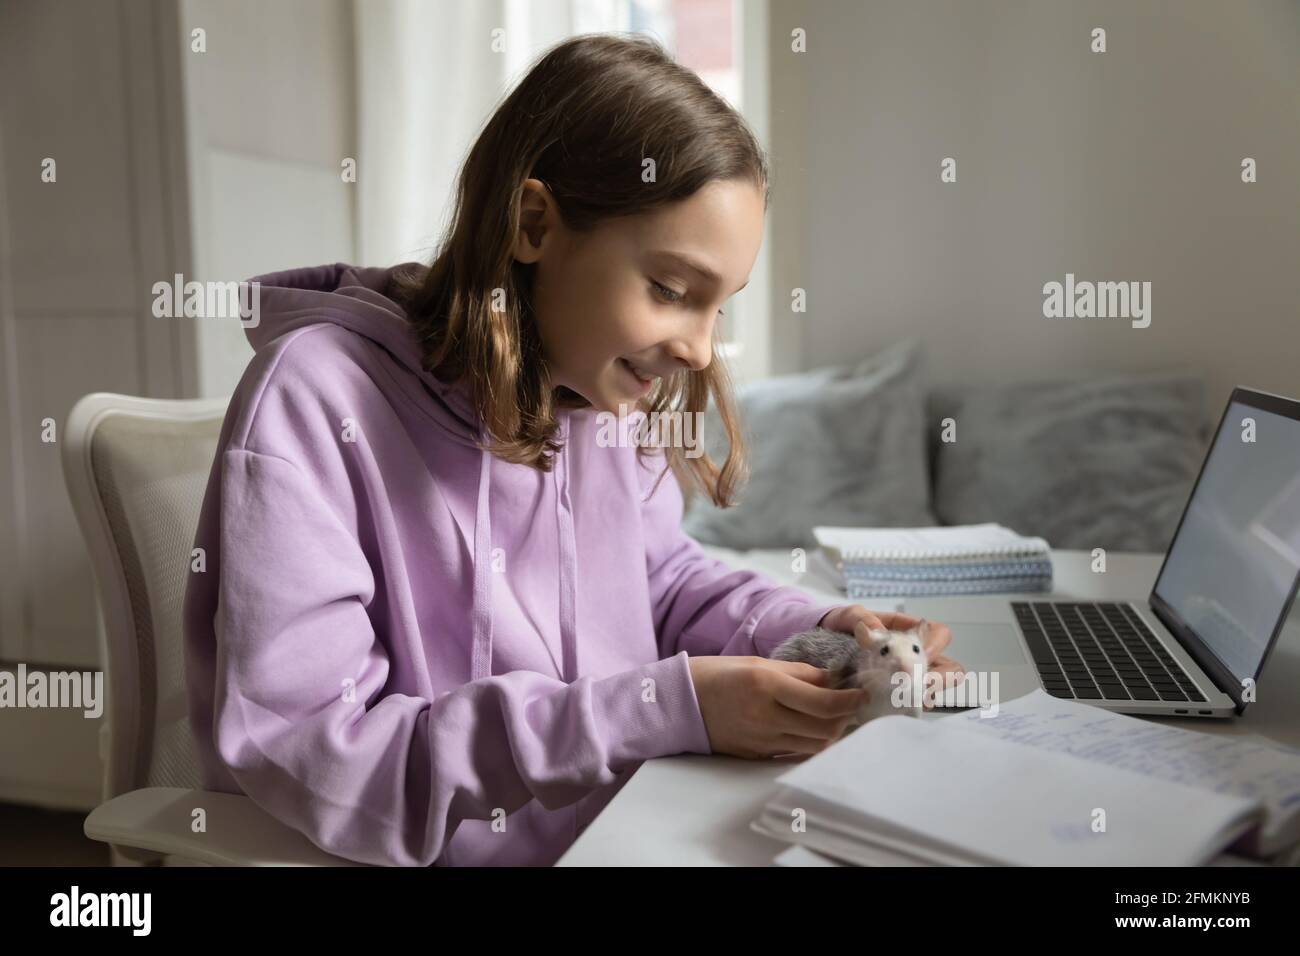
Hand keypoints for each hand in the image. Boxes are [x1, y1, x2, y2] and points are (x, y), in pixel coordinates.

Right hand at [686, 656, 865, 758]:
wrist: (678, 703)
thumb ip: (798, 673)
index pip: (824, 702)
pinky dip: (811, 742)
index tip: (863, 693)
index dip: (850, 700)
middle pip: (825, 728)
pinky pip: (795, 753)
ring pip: (814, 744)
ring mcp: (762, 740)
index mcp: (766, 686)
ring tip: (835, 715)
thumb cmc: (716, 675)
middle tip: (853, 704)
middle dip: (845, 717)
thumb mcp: (757, 663)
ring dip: (831, 731)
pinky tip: (812, 728)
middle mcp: (766, 716)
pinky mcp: (757, 755)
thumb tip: (833, 680)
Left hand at [817, 604, 965, 708]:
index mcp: (908, 631)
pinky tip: (894, 710)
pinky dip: (906, 709)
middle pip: (949, 668)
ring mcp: (906, 679)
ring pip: (933, 690)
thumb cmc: (839, 627)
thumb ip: (859, 618)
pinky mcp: (893, 698)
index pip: (939, 634)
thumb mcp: (846, 616)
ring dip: (926, 695)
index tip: (922, 653)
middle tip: (923, 684)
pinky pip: (910, 707)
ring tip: (908, 698)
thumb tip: (876, 630)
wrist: (818, 649)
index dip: (936, 644)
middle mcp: (914, 656)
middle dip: (942, 678)